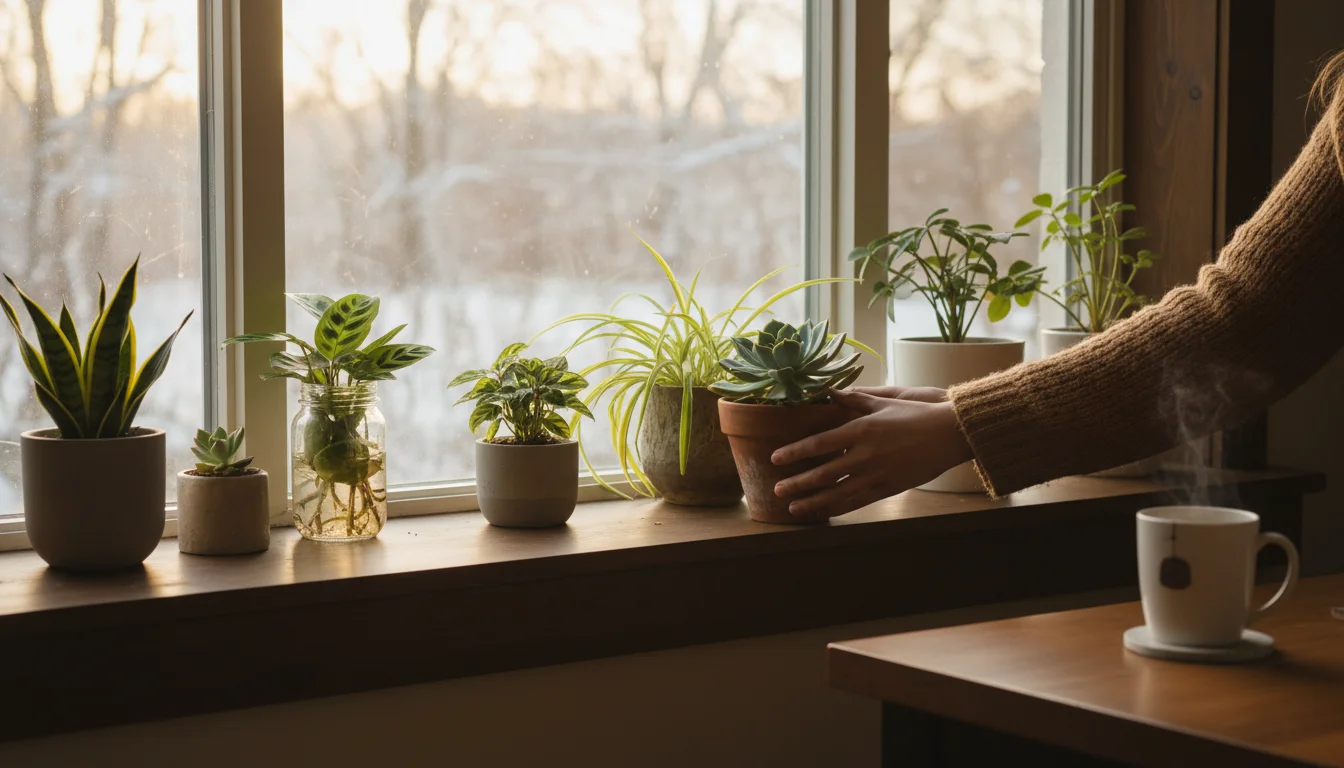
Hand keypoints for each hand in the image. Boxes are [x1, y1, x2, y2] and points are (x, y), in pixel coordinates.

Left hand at [770, 388, 973, 518]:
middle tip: (777, 490)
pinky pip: (858, 502)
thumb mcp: (883, 401)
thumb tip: (828, 391)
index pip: (819, 443)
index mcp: (861, 429)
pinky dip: (838, 509)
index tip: (775, 458)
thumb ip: (854, 398)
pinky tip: (823, 513)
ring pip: (837, 493)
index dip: (795, 452)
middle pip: (823, 473)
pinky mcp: (888, 488)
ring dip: (812, 502)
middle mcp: (865, 454)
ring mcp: (877, 474)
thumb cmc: (916, 413)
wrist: (950, 434)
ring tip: (793, 509)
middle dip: (797, 483)